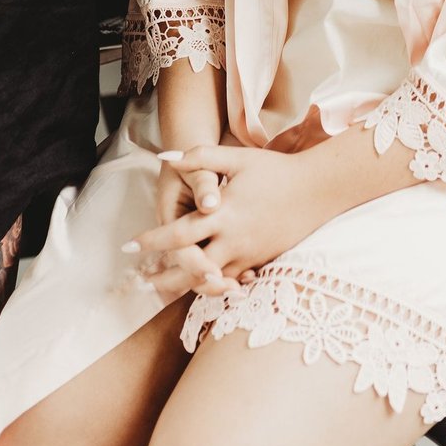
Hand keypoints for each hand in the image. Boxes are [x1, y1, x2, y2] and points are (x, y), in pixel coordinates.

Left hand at [128, 144, 321, 298]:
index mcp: (224, 213)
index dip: (153, 241)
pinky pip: (231, 282)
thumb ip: (201, 157)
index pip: (180, 233)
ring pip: (210, 282)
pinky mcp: (259, 262)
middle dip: (163, 278)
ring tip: (164, 288)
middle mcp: (233, 239)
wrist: (315, 191)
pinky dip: (213, 287)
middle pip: (191, 268)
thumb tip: (167, 157)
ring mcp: (248, 255)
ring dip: (185, 286)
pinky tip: (201, 286)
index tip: (130, 245)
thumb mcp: (238, 158)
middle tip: (142, 282)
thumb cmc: (275, 170)